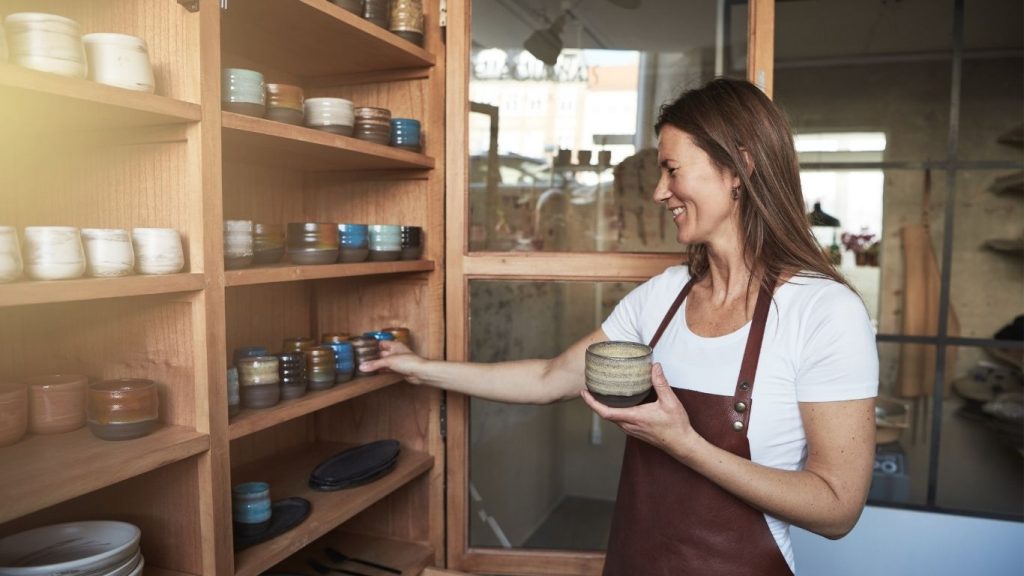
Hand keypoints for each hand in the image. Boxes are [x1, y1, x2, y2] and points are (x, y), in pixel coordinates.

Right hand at [359, 340, 428, 384]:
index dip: (373, 346)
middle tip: (362, 359)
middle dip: (374, 356)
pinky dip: (382, 370)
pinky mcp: (399, 369)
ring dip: (378, 364)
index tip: (363, 349)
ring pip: (385, 362)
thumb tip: (362, 366)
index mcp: (394, 345)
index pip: (381, 343)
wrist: (419, 372)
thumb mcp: (388, 361)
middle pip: (382, 353)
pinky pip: (388, 369)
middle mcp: (396, 352)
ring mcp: (398, 361)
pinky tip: (375, 373)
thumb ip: (375, 364)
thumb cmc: (408, 362)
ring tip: (366, 367)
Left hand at [581, 363, 701, 460]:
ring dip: (603, 407)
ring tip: (599, 393)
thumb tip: (654, 367)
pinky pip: (619, 420)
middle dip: (594, 402)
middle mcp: (629, 425)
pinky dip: (613, 410)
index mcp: (633, 417)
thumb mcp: (670, 402)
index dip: (592, 403)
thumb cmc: (676, 426)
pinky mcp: (635, 431)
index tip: (584, 392)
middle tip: (588, 387)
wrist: (682, 444)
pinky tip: (616, 402)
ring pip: (612, 418)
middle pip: (605, 414)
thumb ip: (661, 383)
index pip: (605, 412)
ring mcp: (631, 430)